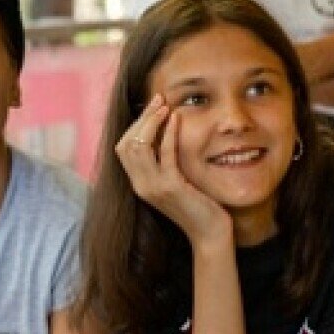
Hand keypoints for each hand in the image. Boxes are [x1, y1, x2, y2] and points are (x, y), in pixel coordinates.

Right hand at [115, 95, 231, 246]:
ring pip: (139, 145)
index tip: (151, 108)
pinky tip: (176, 119)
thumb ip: (165, 163)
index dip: (135, 124)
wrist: (209, 234)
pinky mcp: (171, 187)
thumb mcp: (175, 182)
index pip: (123, 147)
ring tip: (165, 106)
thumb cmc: (198, 206)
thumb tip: (164, 134)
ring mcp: (153, 188)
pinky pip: (164, 154)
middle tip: (158, 100)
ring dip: (151, 122)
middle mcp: (141, 186)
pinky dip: (168, 133)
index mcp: (139, 184)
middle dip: (141, 118)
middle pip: (127, 143)